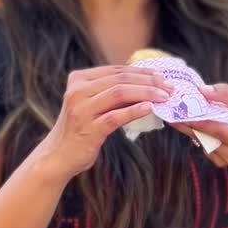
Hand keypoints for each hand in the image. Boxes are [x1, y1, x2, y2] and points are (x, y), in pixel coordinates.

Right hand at [34, 66, 171, 181]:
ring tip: (164, 97)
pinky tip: (150, 109)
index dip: (142, 72)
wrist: (57, 156)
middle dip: (149, 81)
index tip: (162, 77)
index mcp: (78, 79)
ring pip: (119, 93)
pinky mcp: (88, 129)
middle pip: (120, 79)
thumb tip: (146, 84)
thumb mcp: (91, 104)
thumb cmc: (80, 129)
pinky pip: (116, 116)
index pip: (117, 70)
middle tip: (169, 88)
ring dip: (146, 93)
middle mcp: (77, 91)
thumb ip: (110, 92)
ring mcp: (82, 109)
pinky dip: (134, 111)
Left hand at [174, 84, 227, 177]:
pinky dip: (199, 133)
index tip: (183, 112)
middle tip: (172, 108)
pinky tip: (198, 123)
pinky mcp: (219, 162)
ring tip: (180, 112)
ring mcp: (226, 161)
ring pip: (202, 140)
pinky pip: (204, 145)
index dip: (201, 121)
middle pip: (206, 136)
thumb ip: (227, 95)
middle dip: (188, 122)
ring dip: (192, 126)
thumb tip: (202, 90)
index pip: (220, 131)